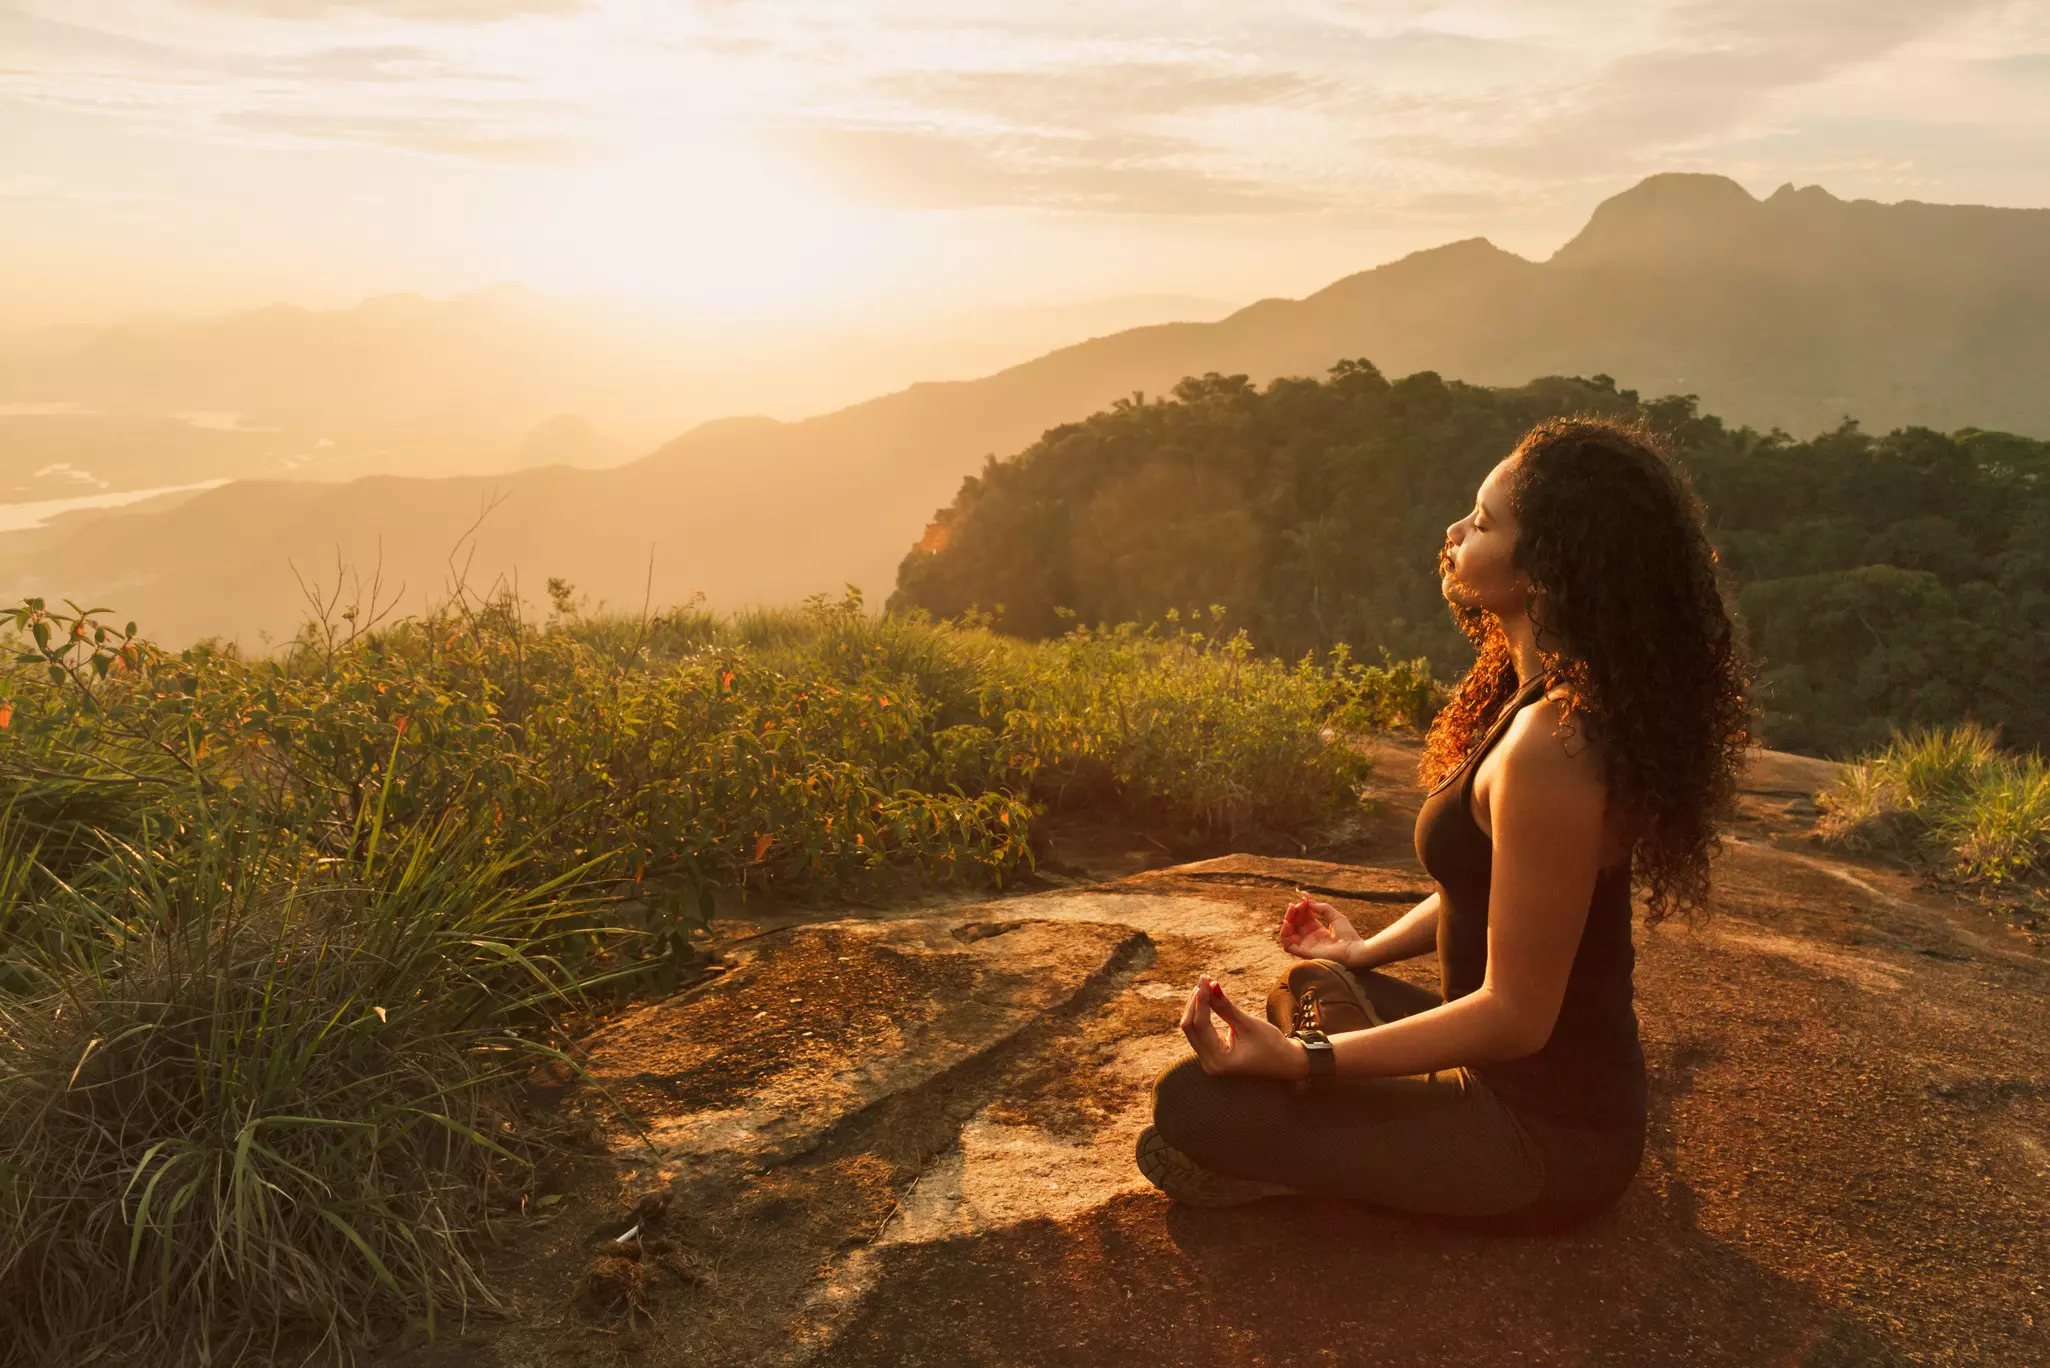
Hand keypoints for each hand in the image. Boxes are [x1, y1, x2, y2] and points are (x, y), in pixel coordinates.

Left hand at [1180, 974, 1307, 1078]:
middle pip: (1190, 1027)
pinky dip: (1202, 1015)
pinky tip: (1206, 998)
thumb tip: (1210, 984)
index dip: (1201, 999)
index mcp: (1219, 1060)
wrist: (1286, 1063)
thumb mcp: (1248, 1023)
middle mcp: (1209, 1064)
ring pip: (1192, 1029)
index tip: (1206, 978)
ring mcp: (1209, 1062)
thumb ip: (1225, 1006)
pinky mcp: (1212, 1056)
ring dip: (1196, 1007)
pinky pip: (1199, 1032)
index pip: (1200, 1024)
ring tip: (1206, 984)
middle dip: (1195, 1002)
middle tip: (1205, 979)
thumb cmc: (1271, 1044)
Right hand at [1280, 894, 1361, 962]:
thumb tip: (1307, 900)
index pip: (1305, 917)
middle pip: (1296, 924)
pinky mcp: (1304, 953)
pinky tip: (1287, 923)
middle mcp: (1311, 939)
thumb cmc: (1348, 935)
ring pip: (1289, 933)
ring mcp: (1307, 946)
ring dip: (1288, 920)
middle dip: (1294, 912)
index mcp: (1319, 932)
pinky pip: (1287, 945)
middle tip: (1296, 904)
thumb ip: (1322, 908)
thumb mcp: (1335, 916)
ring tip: (1291, 910)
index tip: (1304, 897)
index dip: (1302, 907)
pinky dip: (1284, 934)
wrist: (1353, 950)